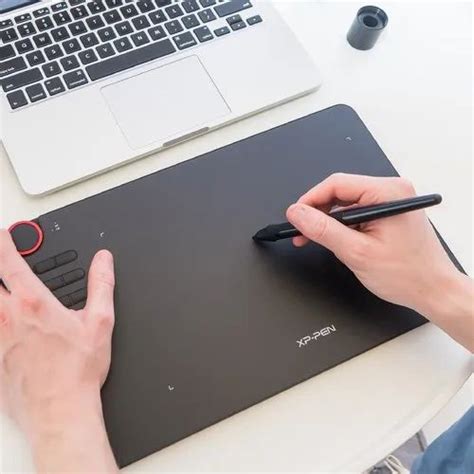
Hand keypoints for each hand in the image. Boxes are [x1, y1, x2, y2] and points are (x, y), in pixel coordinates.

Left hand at [0, 230, 117, 471]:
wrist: (60, 412)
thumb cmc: (78, 371)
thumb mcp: (100, 322)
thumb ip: (101, 284)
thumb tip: (103, 261)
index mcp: (33, 304)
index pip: (8, 262)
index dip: (4, 242)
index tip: (5, 233)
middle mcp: (7, 318)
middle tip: (1, 261)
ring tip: (4, 293)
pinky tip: (5, 327)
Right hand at [286, 174, 472, 350]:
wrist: (432, 291)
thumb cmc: (408, 274)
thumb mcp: (357, 252)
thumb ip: (323, 230)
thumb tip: (298, 214)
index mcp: (388, 193)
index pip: (337, 184)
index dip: (310, 199)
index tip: (295, 216)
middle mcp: (392, 192)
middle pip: (340, 192)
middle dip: (317, 212)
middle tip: (301, 231)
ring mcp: (390, 202)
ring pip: (346, 203)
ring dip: (327, 221)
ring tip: (313, 238)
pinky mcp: (388, 213)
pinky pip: (356, 212)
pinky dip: (340, 225)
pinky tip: (332, 239)